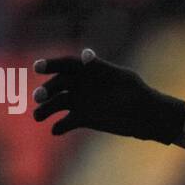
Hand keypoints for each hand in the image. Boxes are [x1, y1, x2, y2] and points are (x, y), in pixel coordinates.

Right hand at [32, 49, 184, 142]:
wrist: (146, 117)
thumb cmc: (138, 93)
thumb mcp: (123, 78)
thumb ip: (103, 67)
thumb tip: (86, 55)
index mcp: (87, 70)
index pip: (64, 65)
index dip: (50, 65)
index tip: (38, 68)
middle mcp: (79, 84)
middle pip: (58, 85)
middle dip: (47, 90)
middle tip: (39, 98)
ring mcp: (80, 101)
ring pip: (57, 104)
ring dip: (46, 110)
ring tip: (38, 116)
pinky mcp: (83, 118)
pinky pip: (67, 122)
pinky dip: (61, 126)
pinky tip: (55, 130)